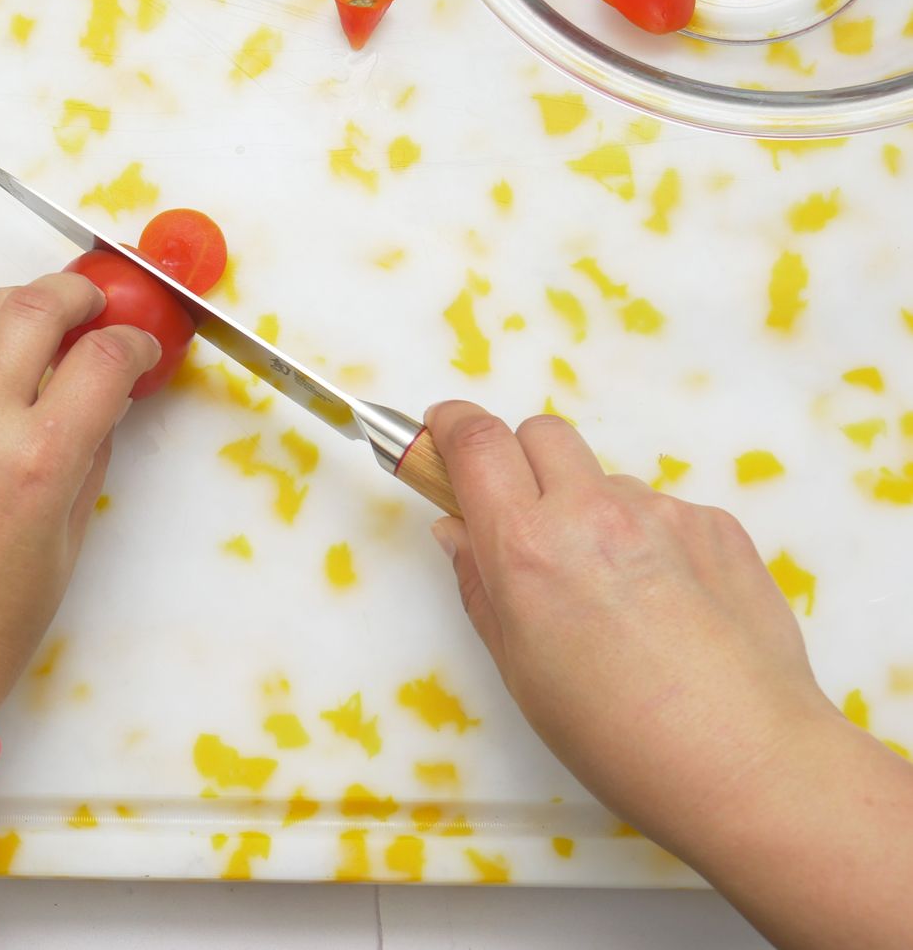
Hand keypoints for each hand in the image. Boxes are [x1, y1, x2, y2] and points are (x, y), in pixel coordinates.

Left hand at [0, 274, 160, 713]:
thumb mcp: (65, 543)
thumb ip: (88, 459)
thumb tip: (104, 406)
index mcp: (35, 461)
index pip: (101, 360)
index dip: (133, 343)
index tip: (141, 347)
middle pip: (30, 309)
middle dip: (73, 291)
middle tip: (94, 299)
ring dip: (14, 303)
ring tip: (40, 315)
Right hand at [423, 401, 837, 851]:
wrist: (746, 762)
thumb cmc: (615, 735)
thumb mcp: (518, 667)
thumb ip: (481, 584)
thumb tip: (459, 530)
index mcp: (528, 546)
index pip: (478, 442)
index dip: (451, 425)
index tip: (440, 428)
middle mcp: (593, 512)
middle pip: (541, 433)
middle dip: (520, 459)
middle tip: (525, 518)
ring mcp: (663, 513)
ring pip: (606, 480)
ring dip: (590, 511)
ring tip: (615, 596)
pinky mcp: (718, 526)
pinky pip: (664, 512)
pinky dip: (650, 542)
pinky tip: (668, 609)